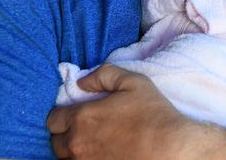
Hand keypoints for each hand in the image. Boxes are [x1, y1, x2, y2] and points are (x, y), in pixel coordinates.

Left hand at [48, 64, 192, 158]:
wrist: (172, 150)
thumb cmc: (154, 114)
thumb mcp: (133, 82)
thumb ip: (104, 74)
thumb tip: (82, 82)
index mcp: (82, 118)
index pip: (53, 120)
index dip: (63, 114)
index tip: (76, 113)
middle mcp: (77, 145)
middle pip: (55, 142)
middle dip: (65, 134)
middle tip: (84, 128)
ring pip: (66, 159)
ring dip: (73, 151)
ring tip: (93, 143)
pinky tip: (100, 155)